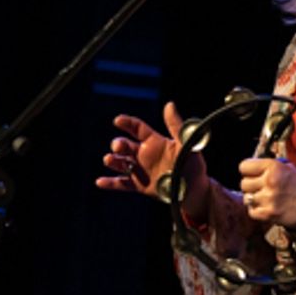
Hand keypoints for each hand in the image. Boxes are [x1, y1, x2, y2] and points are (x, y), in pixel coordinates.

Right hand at [97, 102, 207, 219]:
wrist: (195, 190)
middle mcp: (144, 154)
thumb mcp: (186, 144)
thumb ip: (176, 126)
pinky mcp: (139, 185)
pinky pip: (122, 184)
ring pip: (120, 163)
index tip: (118, 120)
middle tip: (119, 147)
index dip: (127, 123)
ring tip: (109, 160)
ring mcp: (140, 170)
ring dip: (112, 161)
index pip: (137, 128)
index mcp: (155, 142)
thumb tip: (169, 104)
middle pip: (124, 145)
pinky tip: (100, 182)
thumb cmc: (193, 165)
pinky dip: (110, 183)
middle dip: (118, 144)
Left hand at [238, 157, 295, 229]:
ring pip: (246, 198)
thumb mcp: (286, 168)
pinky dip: (257, 210)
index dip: (248, 170)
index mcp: (274, 167)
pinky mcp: (267, 214)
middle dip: (252, 186)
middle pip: (243, 183)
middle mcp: (269, 181)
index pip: (244, 166)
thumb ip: (267, 166)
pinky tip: (267, 207)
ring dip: (254, 199)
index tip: (254, 174)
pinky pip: (251, 211)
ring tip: (265, 198)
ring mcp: (267, 199)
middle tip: (262, 188)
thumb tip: (249, 167)